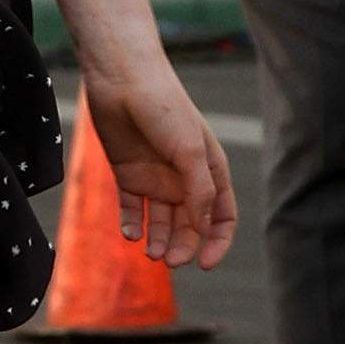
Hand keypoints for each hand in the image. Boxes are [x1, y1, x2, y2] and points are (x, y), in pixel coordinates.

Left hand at [82, 63, 237, 269]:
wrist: (122, 80)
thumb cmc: (164, 108)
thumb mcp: (190, 152)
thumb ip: (200, 192)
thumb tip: (203, 230)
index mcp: (209, 170)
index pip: (222, 216)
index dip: (218, 242)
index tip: (204, 263)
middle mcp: (184, 178)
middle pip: (190, 225)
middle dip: (183, 246)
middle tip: (169, 261)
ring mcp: (155, 177)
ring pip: (161, 222)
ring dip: (159, 241)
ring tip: (151, 253)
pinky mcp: (128, 175)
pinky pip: (132, 209)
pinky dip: (132, 225)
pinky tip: (130, 234)